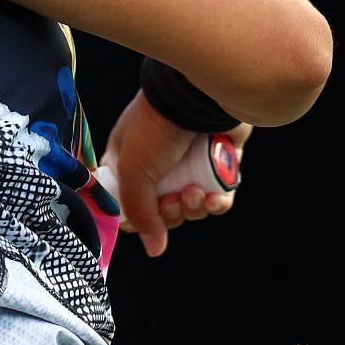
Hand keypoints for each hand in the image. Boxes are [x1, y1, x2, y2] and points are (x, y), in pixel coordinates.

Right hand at [100, 90, 249, 256]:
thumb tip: (154, 248)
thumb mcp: (134, 170)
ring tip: (197, 193)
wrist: (200, 96)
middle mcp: (158, 163)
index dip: (135, 218)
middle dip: (171, 213)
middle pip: (162, 210)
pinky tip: (216, 198)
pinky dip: (218, 202)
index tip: (143, 223)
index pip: (126, 202)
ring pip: (192, 205)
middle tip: (175, 200)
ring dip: (195, 208)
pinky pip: (218, 195)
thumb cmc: (158, 125)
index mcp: (128, 161)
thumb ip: (140, 213)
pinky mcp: (218, 161)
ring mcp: (190, 162)